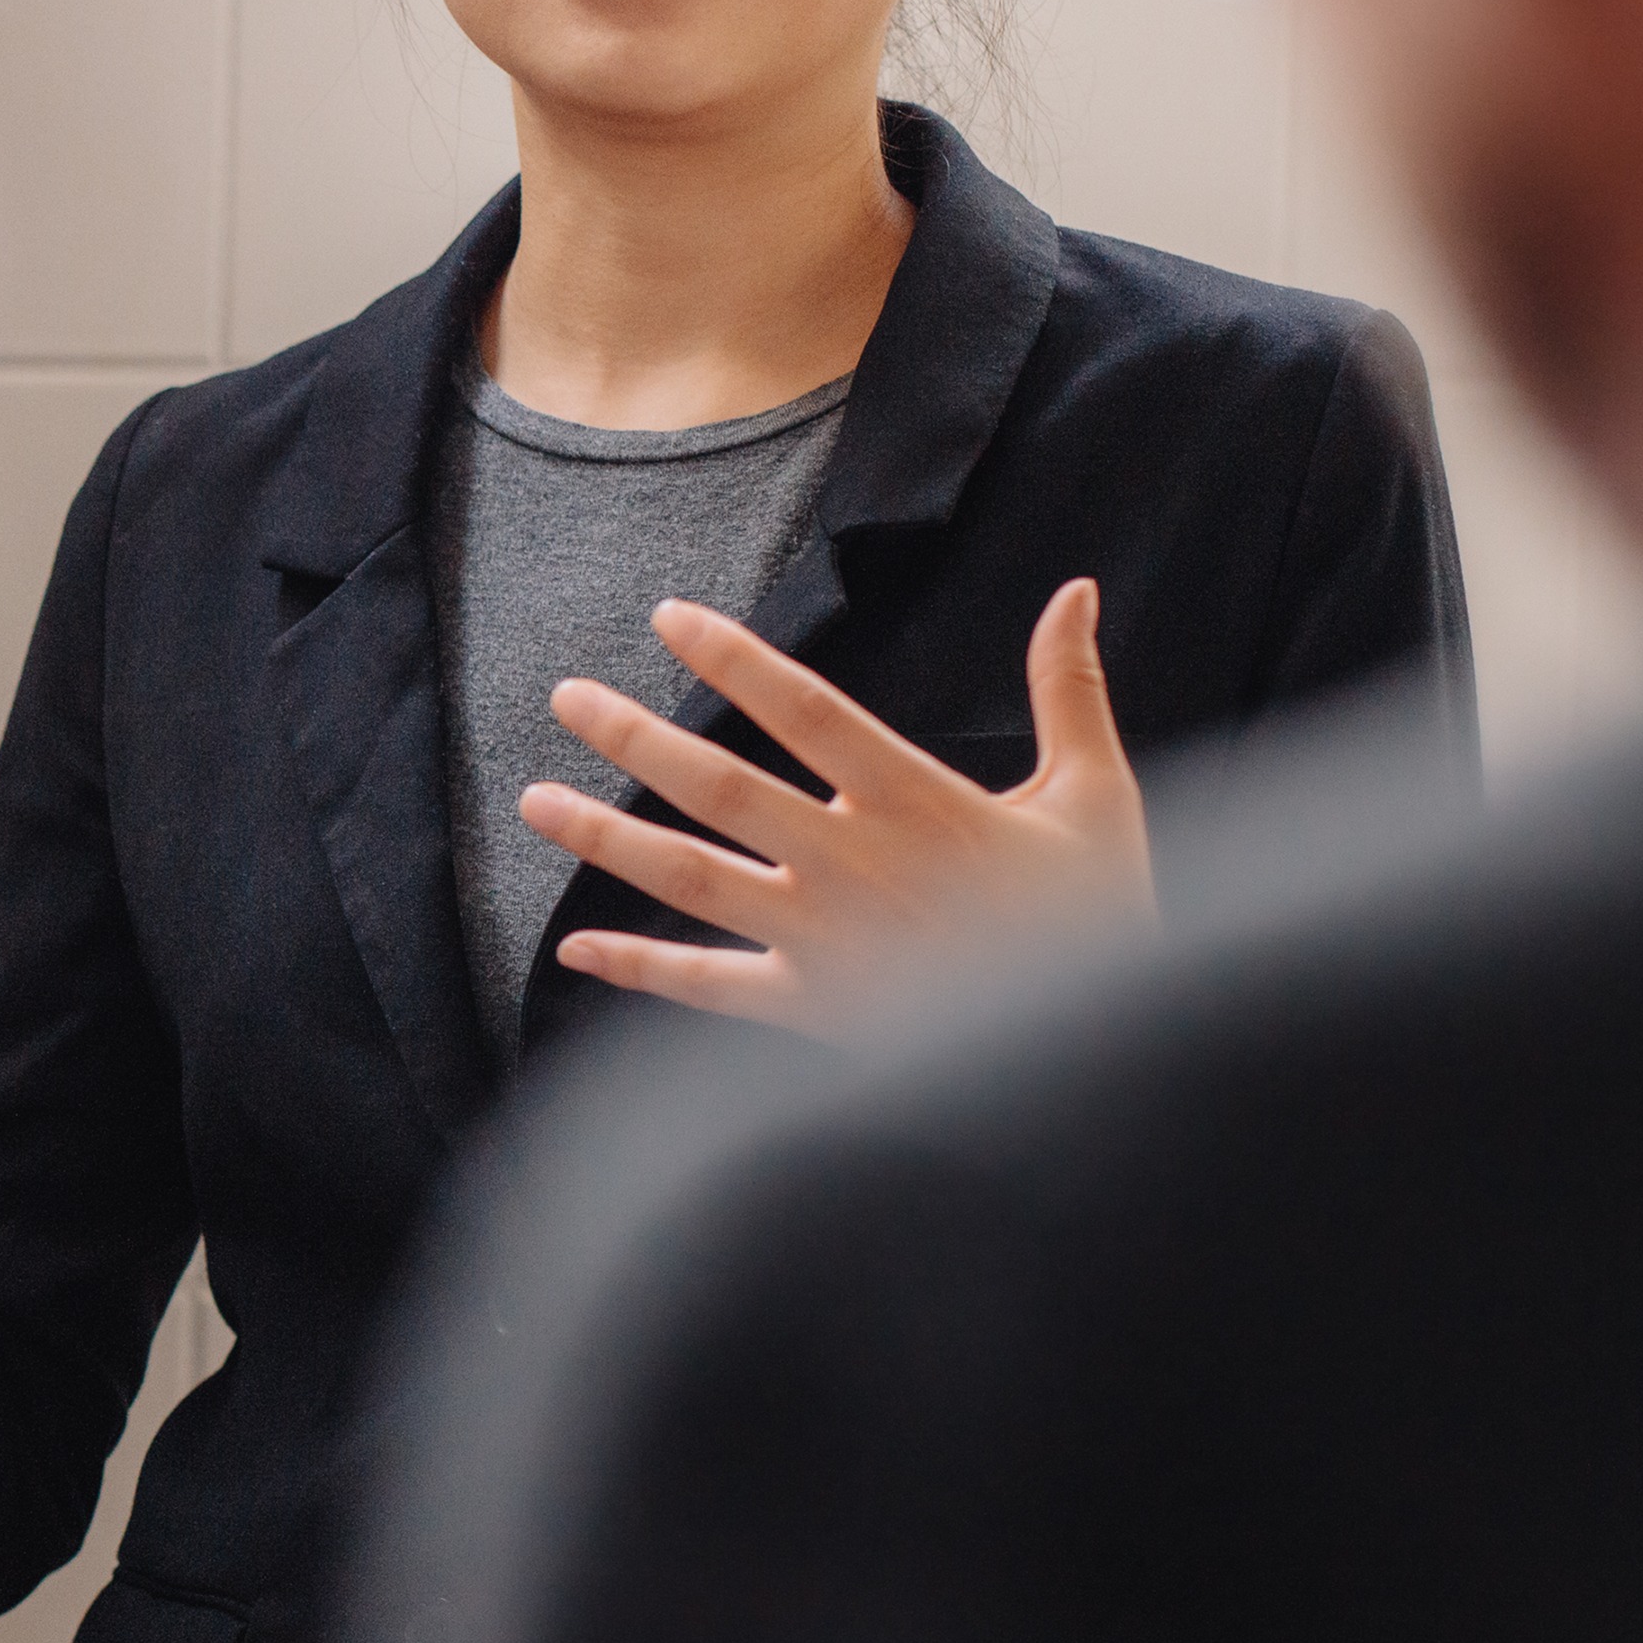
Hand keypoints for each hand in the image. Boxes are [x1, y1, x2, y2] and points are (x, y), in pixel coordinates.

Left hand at [530, 579, 1151, 1033]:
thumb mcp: (1096, 795)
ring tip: (534, 802)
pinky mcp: (817, 1006)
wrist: (1109, 1053)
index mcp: (918, 800)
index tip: (666, 617)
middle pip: (720, 787)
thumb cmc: (1105, 916)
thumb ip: (1069, 690)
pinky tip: (577, 949)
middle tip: (566, 699)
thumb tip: (1076, 589)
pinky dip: (641, 969)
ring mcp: (828, 939)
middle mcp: (855, 863)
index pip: (804, 709)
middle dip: (634, 739)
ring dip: (606, 840)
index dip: (731, 658)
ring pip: (692, 880)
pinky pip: (711, 986)